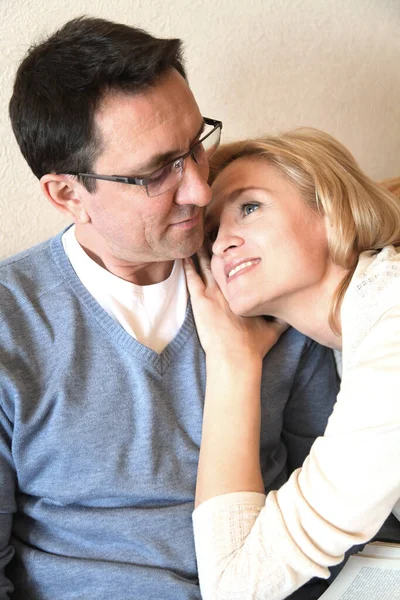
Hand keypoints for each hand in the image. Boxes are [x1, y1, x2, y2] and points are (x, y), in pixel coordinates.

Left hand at [184, 247, 287, 361]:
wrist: (235, 356)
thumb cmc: (253, 345)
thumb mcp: (275, 329)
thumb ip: (283, 317)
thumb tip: (293, 310)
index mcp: (248, 290)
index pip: (243, 266)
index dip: (239, 254)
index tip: (238, 244)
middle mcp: (232, 286)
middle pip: (225, 261)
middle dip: (222, 247)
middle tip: (217, 232)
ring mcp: (214, 292)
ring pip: (207, 265)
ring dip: (204, 252)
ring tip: (200, 238)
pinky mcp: (200, 300)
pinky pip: (192, 277)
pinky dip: (188, 265)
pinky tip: (185, 254)